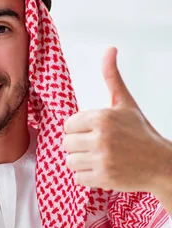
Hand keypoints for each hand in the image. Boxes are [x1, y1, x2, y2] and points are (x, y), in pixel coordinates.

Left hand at [62, 47, 171, 192]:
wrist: (160, 164)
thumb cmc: (140, 133)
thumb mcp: (125, 103)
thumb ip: (112, 77)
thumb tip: (109, 49)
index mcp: (102, 117)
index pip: (68, 125)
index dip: (78, 130)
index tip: (93, 132)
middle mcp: (100, 138)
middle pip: (67, 144)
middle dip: (79, 146)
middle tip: (97, 147)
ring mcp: (102, 159)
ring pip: (70, 162)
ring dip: (82, 162)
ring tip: (99, 158)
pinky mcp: (103, 178)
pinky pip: (78, 178)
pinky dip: (87, 177)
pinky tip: (102, 170)